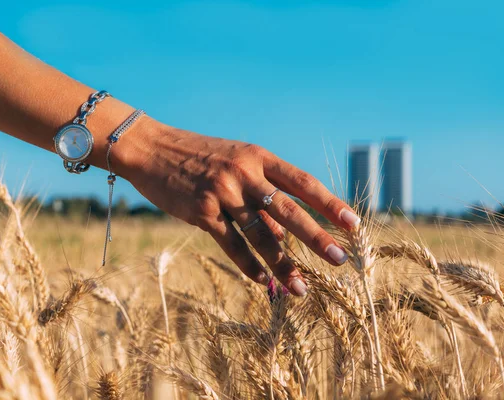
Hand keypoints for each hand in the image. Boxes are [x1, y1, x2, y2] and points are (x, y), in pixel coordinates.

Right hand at [114, 116, 359, 295]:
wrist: (151, 149)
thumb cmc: (198, 157)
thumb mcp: (235, 165)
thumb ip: (260, 195)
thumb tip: (283, 235)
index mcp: (258, 157)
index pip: (303, 182)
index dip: (329, 204)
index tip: (352, 224)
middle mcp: (244, 173)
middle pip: (288, 210)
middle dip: (316, 237)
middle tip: (339, 260)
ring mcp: (222, 192)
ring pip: (260, 233)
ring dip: (282, 263)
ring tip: (301, 287)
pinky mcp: (201, 211)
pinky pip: (231, 244)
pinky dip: (249, 266)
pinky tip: (263, 282)